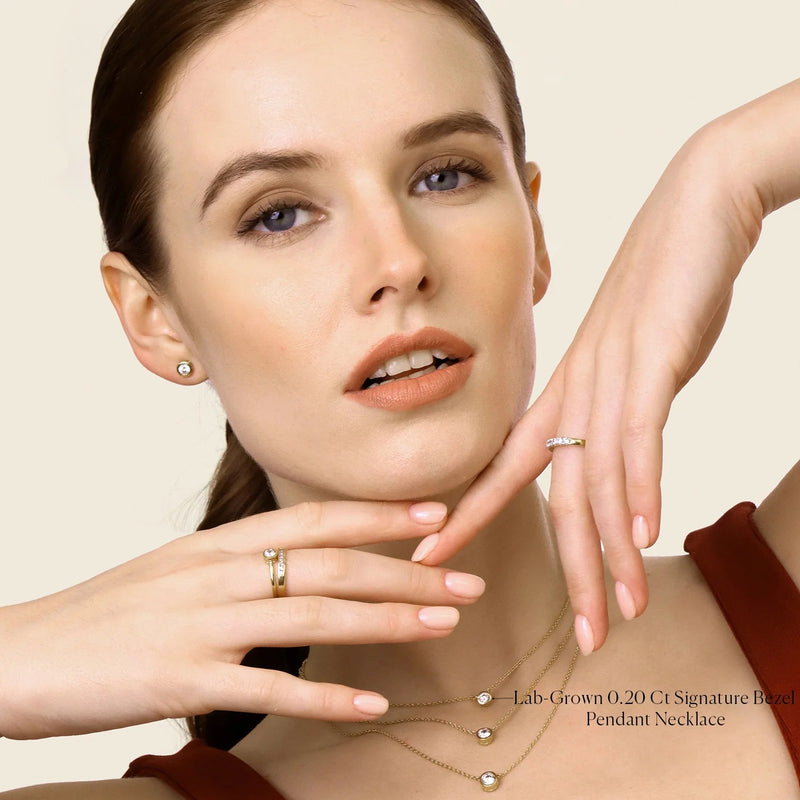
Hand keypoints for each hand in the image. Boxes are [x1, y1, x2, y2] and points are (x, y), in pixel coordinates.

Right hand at [0, 500, 483, 738]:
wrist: (24, 651)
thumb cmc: (111, 610)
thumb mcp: (181, 566)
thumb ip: (243, 562)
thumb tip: (306, 565)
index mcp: (221, 543)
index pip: (316, 518)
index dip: (379, 515)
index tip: (435, 514)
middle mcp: (220, 573)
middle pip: (331, 566)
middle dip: (406, 573)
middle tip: (465, 584)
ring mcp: (202, 624)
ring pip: (313, 617)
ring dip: (385, 621)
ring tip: (441, 627)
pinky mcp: (181, 678)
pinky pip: (269, 687)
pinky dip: (326, 697)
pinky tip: (373, 703)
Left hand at [415, 114, 768, 651]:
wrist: (692, 213)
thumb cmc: (658, 290)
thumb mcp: (624, 358)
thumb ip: (607, 406)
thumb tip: (606, 446)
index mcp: (563, 394)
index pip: (506, 466)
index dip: (468, 515)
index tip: (432, 562)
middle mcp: (578, 392)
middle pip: (561, 497)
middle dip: (570, 571)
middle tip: (582, 638)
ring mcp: (613, 376)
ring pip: (601, 480)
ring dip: (611, 550)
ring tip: (617, 613)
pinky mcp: (655, 358)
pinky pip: (641, 433)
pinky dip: (641, 486)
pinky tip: (642, 534)